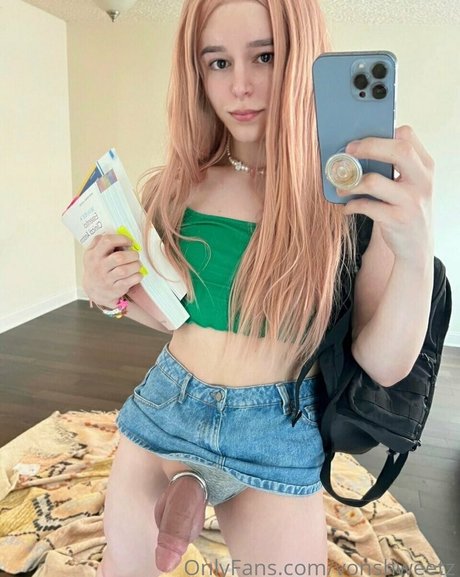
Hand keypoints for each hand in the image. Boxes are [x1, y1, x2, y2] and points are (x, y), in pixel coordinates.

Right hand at [82, 234, 143, 307]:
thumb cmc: (97, 267)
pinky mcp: (115, 289)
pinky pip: (130, 281)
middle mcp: (99, 267)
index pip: (107, 241)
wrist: (93, 290)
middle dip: (132, 254)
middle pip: (119, 258)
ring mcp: (107, 279)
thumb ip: (99, 241)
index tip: (129, 242)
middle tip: (135, 255)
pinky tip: (137, 274)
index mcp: (93, 255)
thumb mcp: (92, 253)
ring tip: (137, 264)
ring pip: (125, 270)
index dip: (122, 239)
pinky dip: (137, 276)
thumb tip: (114, 230)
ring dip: (136, 265)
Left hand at [339, 125, 433, 262]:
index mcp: (425, 167)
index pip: (407, 137)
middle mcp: (422, 181)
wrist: (417, 246)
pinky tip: (347, 208)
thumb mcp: (410, 185)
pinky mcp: (397, 220)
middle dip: (368, 147)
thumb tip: (357, 150)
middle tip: (348, 152)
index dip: (381, 135)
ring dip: (351, 183)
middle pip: (399, 150)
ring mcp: (411, 201)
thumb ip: (394, 167)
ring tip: (342, 188)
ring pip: (374, 181)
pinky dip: (351, 205)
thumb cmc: (406, 209)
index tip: (359, 141)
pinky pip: (365, 206)